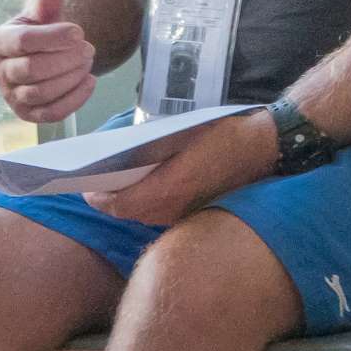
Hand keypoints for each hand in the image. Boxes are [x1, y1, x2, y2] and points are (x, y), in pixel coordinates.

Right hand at [0, 0, 96, 122]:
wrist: (32, 58)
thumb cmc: (37, 36)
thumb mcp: (38, 18)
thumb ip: (45, 6)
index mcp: (0, 42)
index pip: (24, 41)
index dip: (53, 37)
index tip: (79, 32)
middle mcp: (0, 72)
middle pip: (32, 69)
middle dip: (66, 59)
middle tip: (89, 49)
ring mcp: (12, 96)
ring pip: (41, 92)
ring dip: (71, 77)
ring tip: (89, 62)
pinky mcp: (28, 115)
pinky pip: (52, 113)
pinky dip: (75, 99)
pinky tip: (90, 81)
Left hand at [84, 109, 277, 225]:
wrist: (265, 148)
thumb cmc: (223, 134)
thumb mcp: (183, 133)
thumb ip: (150, 146)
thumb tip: (118, 152)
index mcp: (169, 187)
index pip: (121, 203)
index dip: (99, 197)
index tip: (85, 185)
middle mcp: (175, 208)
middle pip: (128, 214)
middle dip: (108, 201)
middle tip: (94, 184)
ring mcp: (185, 214)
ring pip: (143, 216)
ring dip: (126, 204)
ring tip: (113, 185)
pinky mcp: (195, 213)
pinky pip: (160, 214)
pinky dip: (144, 204)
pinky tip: (141, 187)